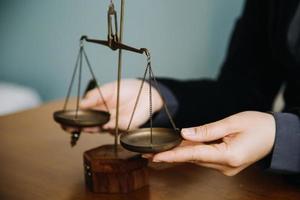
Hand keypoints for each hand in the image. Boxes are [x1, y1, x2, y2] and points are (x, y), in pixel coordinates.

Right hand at [63, 79, 162, 132]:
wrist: (146, 93)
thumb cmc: (126, 89)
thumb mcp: (109, 88)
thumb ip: (95, 96)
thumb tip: (81, 104)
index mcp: (97, 108)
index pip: (83, 116)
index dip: (73, 120)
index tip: (64, 122)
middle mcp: (103, 118)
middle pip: (88, 126)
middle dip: (78, 128)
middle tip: (69, 128)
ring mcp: (112, 124)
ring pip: (99, 129)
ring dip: (92, 129)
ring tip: (85, 126)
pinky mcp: (123, 128)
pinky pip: (114, 130)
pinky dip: (110, 127)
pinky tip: (107, 124)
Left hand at [150, 111, 275, 175]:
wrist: (275, 136)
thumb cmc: (258, 125)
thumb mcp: (232, 122)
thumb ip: (207, 130)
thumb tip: (185, 133)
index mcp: (229, 156)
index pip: (194, 155)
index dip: (172, 155)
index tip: (155, 157)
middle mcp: (225, 167)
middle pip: (193, 158)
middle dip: (171, 154)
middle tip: (150, 153)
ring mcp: (225, 168)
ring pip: (197, 159)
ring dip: (180, 153)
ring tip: (160, 150)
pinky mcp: (225, 165)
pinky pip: (204, 158)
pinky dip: (192, 152)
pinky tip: (180, 149)